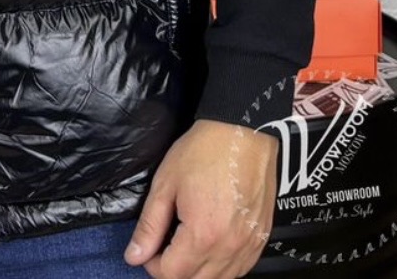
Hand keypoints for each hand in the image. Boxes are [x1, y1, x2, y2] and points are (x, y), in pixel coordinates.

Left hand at [123, 118, 278, 277]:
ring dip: (198, 271)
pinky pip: (241, 269)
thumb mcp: (166, 184)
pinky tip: (211, 247)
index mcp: (202, 235)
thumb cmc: (204, 151)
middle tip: (164, 245)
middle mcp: (229, 247)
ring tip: (186, 244)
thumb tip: (134, 256)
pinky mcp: (262, 238)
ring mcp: (249, 245)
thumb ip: (150, 225)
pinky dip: (223, 267)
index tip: (148, 248)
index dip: (152, 265)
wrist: (243, 132)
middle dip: (174, 270)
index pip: (172, 275)